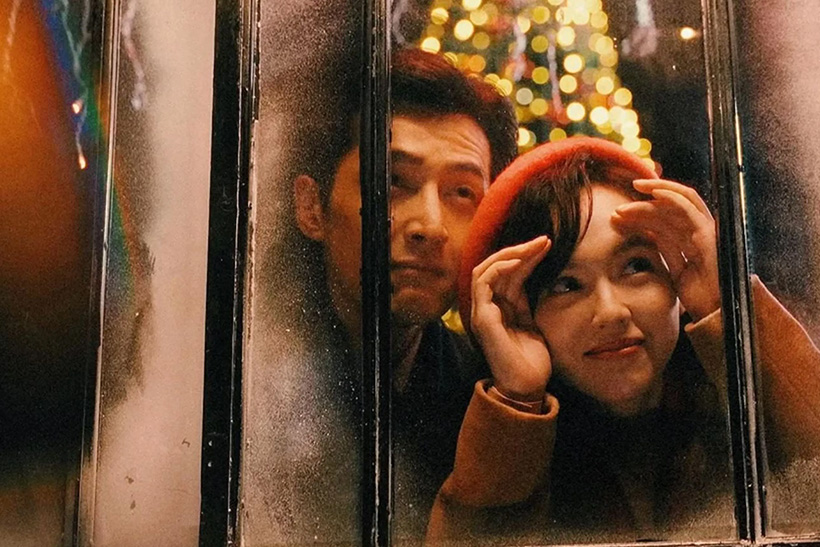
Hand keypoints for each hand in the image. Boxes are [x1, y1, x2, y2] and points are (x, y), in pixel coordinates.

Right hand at [471, 235, 552, 400]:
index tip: (548, 245)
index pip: (508, 272)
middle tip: (543, 240)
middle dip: (519, 249)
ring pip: (486, 269)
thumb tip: (535, 275)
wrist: (527, 386)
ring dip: (510, 254)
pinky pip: (484, 283)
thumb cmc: (531, 360)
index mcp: (500, 307)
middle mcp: (488, 306)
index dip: (526, 256)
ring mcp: (482, 311)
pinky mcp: (483, 317)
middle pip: (496, 266)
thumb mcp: (533, 322)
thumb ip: (526, 301)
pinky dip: (499, 268)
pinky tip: (519, 261)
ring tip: (534, 246)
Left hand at [612, 179, 720, 321]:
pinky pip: (688, 209)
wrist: (714, 313)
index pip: (666, 216)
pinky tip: (654, 193)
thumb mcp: (673, 267)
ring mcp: (705, 230)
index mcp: (691, 239)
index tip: (620, 213)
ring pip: (675, 205)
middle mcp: (699, 231)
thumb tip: (643, 231)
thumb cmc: (697, 295)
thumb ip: (664, 247)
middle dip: (642, 204)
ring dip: (648, 202)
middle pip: (668, 208)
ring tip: (623, 209)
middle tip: (617, 209)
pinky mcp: (707, 233)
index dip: (644, 210)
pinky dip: (672, 197)